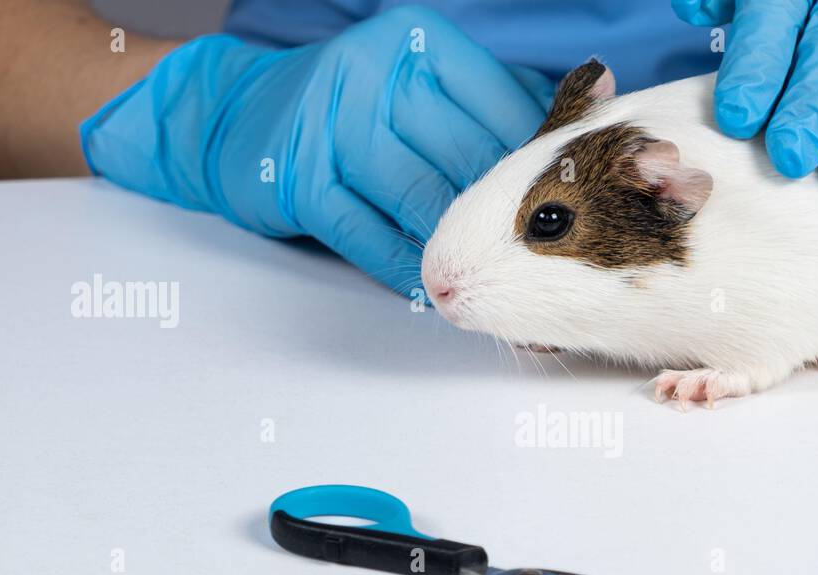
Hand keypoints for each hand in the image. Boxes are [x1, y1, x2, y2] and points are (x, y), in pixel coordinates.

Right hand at [81, 5, 551, 290]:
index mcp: (418, 43)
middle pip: (469, 159)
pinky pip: (372, 239)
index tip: (562, 207)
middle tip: (540, 261)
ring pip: (425, 202)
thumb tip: (581, 121)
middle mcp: (375, 74)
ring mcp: (332, 127)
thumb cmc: (349, 111)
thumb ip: (487, 104)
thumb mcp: (415, 86)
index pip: (504, 107)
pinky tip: (432, 288)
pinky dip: (407, 270)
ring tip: (494, 283)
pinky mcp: (300, 183)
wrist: (235, 119)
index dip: (540, 165)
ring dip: (464, 253)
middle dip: (509, 218)